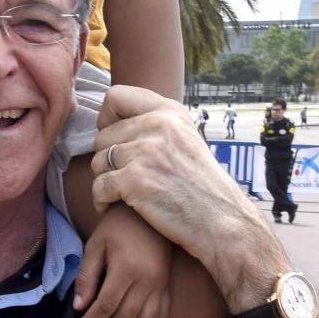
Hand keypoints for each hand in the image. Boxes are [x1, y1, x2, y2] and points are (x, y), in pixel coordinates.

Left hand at [71, 204, 169, 317]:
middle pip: (125, 317)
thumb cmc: (117, 227)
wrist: (148, 213)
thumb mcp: (95, 245)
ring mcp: (160, 285)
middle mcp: (146, 281)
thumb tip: (79, 306)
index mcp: (126, 269)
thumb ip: (87, 276)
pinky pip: (163, 314)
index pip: (106, 304)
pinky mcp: (167, 286)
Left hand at [91, 86, 290, 305]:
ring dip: (105, 181)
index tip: (116, 140)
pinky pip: (98, 187)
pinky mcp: (135, 180)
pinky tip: (114, 207)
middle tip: (124, 178)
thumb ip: (154, 124)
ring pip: (98, 162)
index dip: (107, 119)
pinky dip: (102, 201)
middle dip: (107, 160)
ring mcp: (146, 151)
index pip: (115, 96)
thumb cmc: (199, 185)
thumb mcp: (184, 137)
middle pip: (102, 136)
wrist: (221, 221)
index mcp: (168, 111)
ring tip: (122, 194)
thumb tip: (109, 122)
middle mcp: (157, 124)